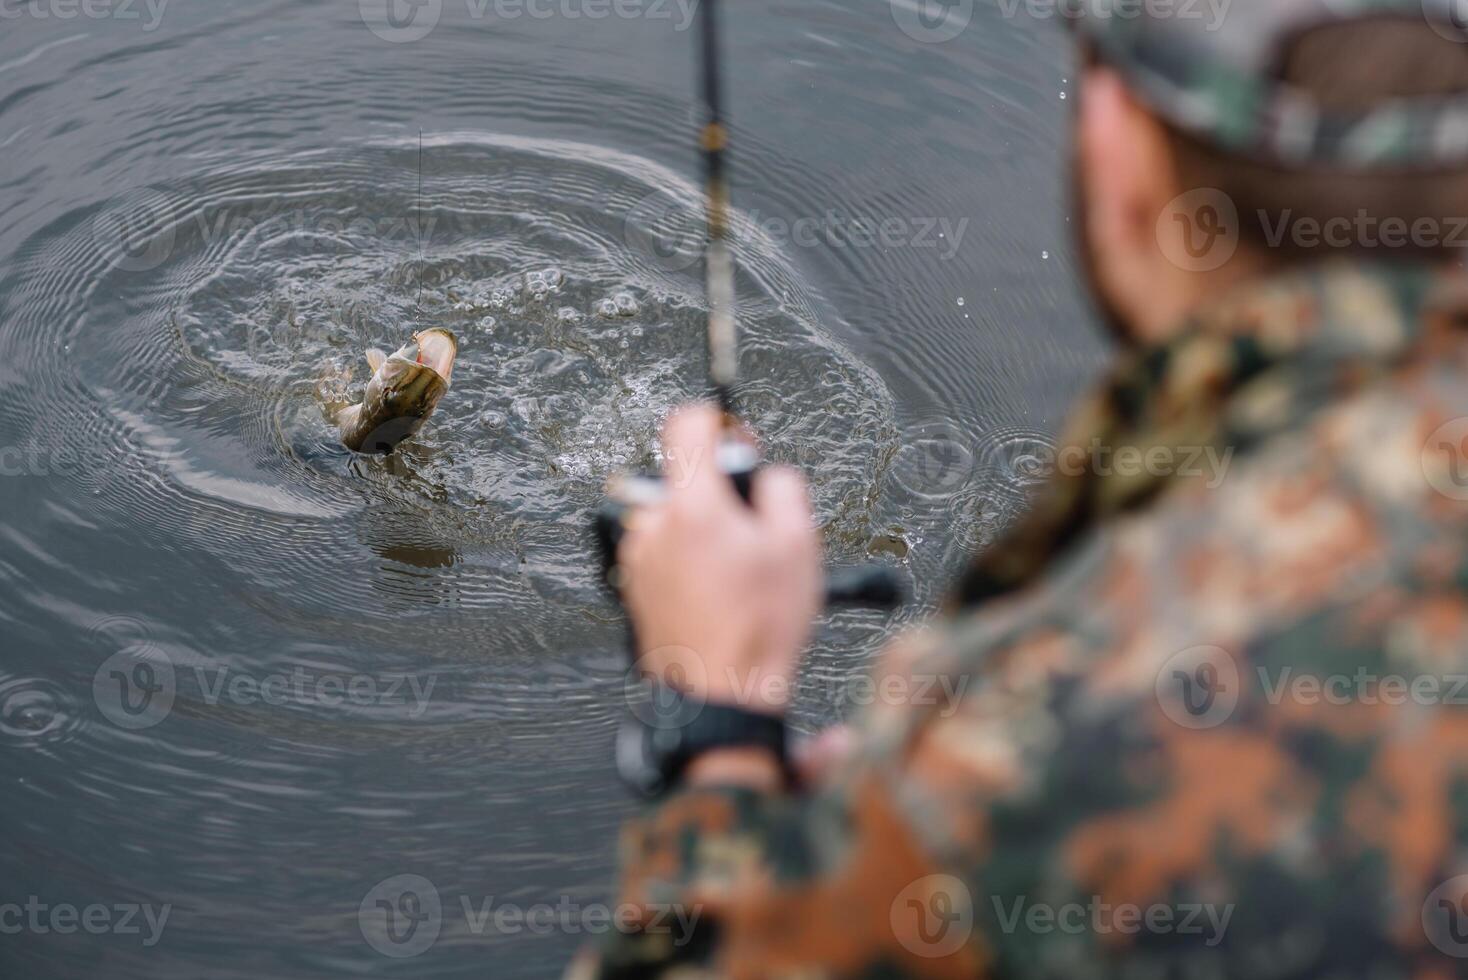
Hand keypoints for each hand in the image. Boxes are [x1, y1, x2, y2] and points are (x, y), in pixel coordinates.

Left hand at [618, 405, 821, 716]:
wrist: (722, 690)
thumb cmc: (758, 627)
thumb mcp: (797, 545)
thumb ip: (782, 487)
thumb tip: (767, 473)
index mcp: (693, 507)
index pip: (686, 424)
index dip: (717, 420)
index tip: (735, 436)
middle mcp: (655, 524)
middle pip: (684, 474)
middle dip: (720, 487)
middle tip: (754, 520)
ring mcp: (640, 555)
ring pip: (676, 513)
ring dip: (705, 525)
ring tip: (739, 567)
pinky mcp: (635, 582)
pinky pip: (665, 547)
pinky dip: (690, 555)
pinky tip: (718, 587)